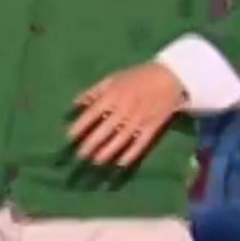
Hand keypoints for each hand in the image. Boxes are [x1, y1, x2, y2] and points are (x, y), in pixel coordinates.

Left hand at [69, 62, 185, 165]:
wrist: (170, 77)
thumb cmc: (136, 77)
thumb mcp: (112, 79)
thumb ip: (93, 92)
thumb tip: (75, 104)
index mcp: (112, 95)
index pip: (91, 114)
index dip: (80, 126)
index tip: (69, 137)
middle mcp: (124, 109)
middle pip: (104, 130)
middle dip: (91, 144)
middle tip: (79, 156)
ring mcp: (139, 119)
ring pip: (120, 139)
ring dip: (108, 152)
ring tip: (96, 162)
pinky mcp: (153, 126)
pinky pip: (141, 143)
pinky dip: (131, 154)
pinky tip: (121, 163)